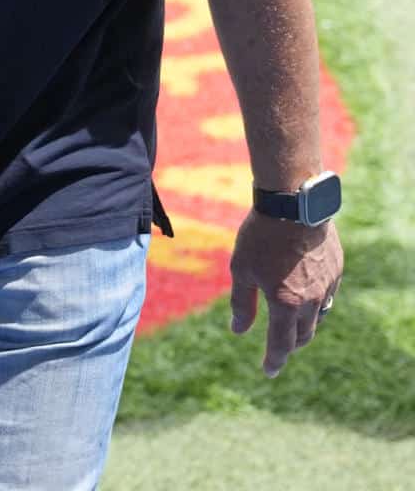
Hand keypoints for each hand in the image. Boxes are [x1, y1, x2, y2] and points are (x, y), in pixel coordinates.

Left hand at [227, 212, 342, 376]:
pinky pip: (327, 296)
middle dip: (289, 345)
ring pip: (318, 317)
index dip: (274, 360)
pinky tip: (305, 298)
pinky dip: (315, 304)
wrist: (295, 204)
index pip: (281, 344)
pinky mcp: (336, 271)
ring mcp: (328, 285)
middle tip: (278, 350)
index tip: (268, 371)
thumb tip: (238, 331)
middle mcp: (311, 300)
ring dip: (304, 326)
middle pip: (303, 335)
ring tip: (291, 326)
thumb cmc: (261, 236)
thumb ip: (242, 303)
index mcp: (286, 303)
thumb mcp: (242, 269)